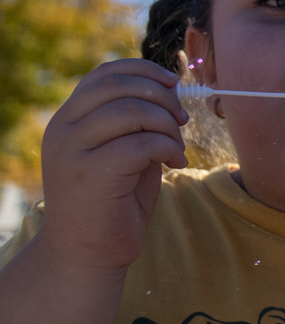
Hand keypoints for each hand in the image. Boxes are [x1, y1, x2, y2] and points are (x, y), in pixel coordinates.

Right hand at [35, 59, 188, 274]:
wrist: (86, 253)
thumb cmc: (112, 204)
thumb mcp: (122, 154)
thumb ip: (134, 123)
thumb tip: (168, 90)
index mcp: (68, 120)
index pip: (104, 75)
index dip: (144, 70)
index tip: (174, 83)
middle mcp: (63, 130)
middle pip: (120, 87)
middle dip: (162, 98)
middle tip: (182, 122)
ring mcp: (72, 151)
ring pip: (134, 112)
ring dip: (168, 127)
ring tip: (176, 148)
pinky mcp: (92, 173)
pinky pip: (142, 143)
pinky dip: (168, 148)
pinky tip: (174, 163)